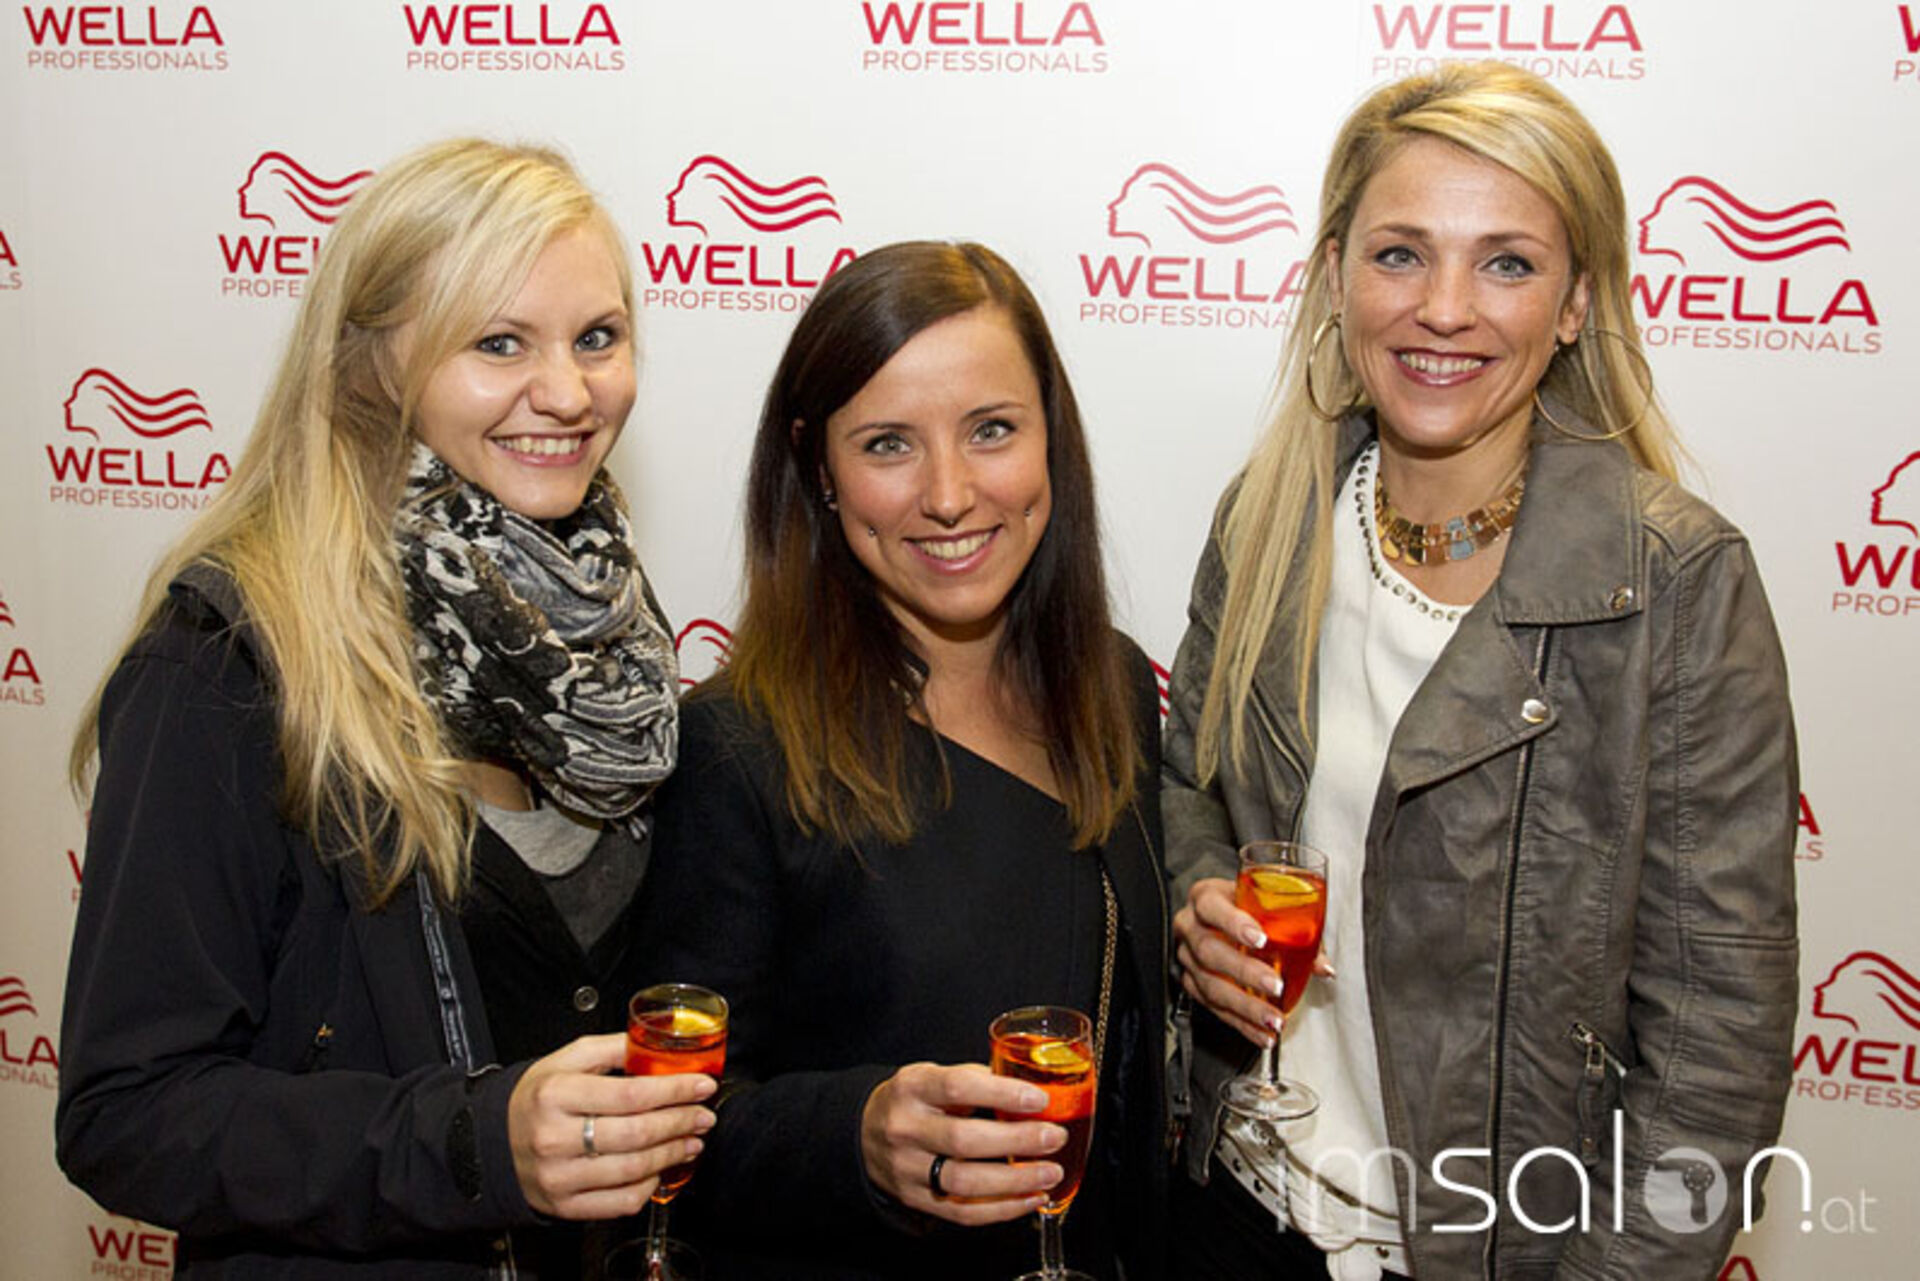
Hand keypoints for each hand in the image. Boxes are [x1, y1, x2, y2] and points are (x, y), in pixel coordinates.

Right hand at [507, 1033, 716, 1219]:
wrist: (493, 1143)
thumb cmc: (537, 1098)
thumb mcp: (565, 1060)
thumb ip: (612, 1049)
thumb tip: (658, 1045)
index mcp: (556, 1094)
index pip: (631, 1094)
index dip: (675, 1090)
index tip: (702, 1086)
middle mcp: (555, 1138)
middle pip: (637, 1133)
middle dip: (681, 1123)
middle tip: (703, 1116)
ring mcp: (559, 1177)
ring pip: (633, 1170)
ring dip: (673, 1154)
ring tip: (691, 1140)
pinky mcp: (564, 1206)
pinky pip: (620, 1202)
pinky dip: (649, 1186)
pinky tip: (659, 1169)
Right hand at [860, 1062, 1064, 1225]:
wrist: (863, 1133)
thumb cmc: (912, 1100)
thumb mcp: (931, 1075)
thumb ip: (975, 1079)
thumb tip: (1030, 1090)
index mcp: (913, 1088)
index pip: (958, 1087)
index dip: (1002, 1094)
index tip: (1039, 1100)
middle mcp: (905, 1128)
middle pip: (964, 1140)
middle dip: (1017, 1141)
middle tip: (1054, 1137)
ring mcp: (908, 1169)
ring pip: (964, 1183)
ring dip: (1015, 1181)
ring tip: (1050, 1172)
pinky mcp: (916, 1199)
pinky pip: (962, 1212)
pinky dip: (1003, 1209)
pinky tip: (1031, 1198)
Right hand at [1174, 877, 1333, 1045]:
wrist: (1223, 918)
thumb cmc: (1245, 907)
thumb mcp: (1268, 906)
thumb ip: (1296, 929)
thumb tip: (1321, 966)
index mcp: (1206, 897)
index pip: (1211, 907)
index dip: (1234, 923)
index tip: (1261, 938)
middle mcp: (1190, 926)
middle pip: (1208, 950)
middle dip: (1244, 972)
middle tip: (1274, 985)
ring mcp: (1187, 956)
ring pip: (1209, 985)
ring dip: (1245, 1006)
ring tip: (1272, 1019)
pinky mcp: (1191, 983)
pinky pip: (1213, 1008)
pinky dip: (1241, 1024)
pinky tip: (1262, 1033)